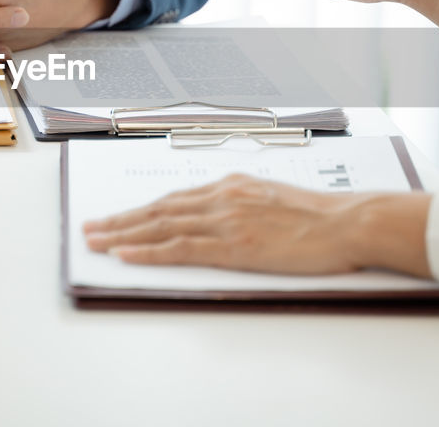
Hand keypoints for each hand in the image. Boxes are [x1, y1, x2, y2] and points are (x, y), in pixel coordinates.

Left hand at [82, 173, 433, 276]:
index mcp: (232, 185)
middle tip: (90, 228)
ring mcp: (225, 219)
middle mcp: (222, 196)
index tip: (119, 216)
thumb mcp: (276, 199)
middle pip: (159, 208)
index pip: (175, 197)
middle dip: (120, 219)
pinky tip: (125, 254)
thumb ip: (246, 205)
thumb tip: (227, 218)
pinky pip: (180, 248)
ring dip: (123, 234)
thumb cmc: (322, 216)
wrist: (348, 221)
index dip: (142, 209)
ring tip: (95, 241)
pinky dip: (148, 251)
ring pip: (161, 226)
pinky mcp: (233, 244)